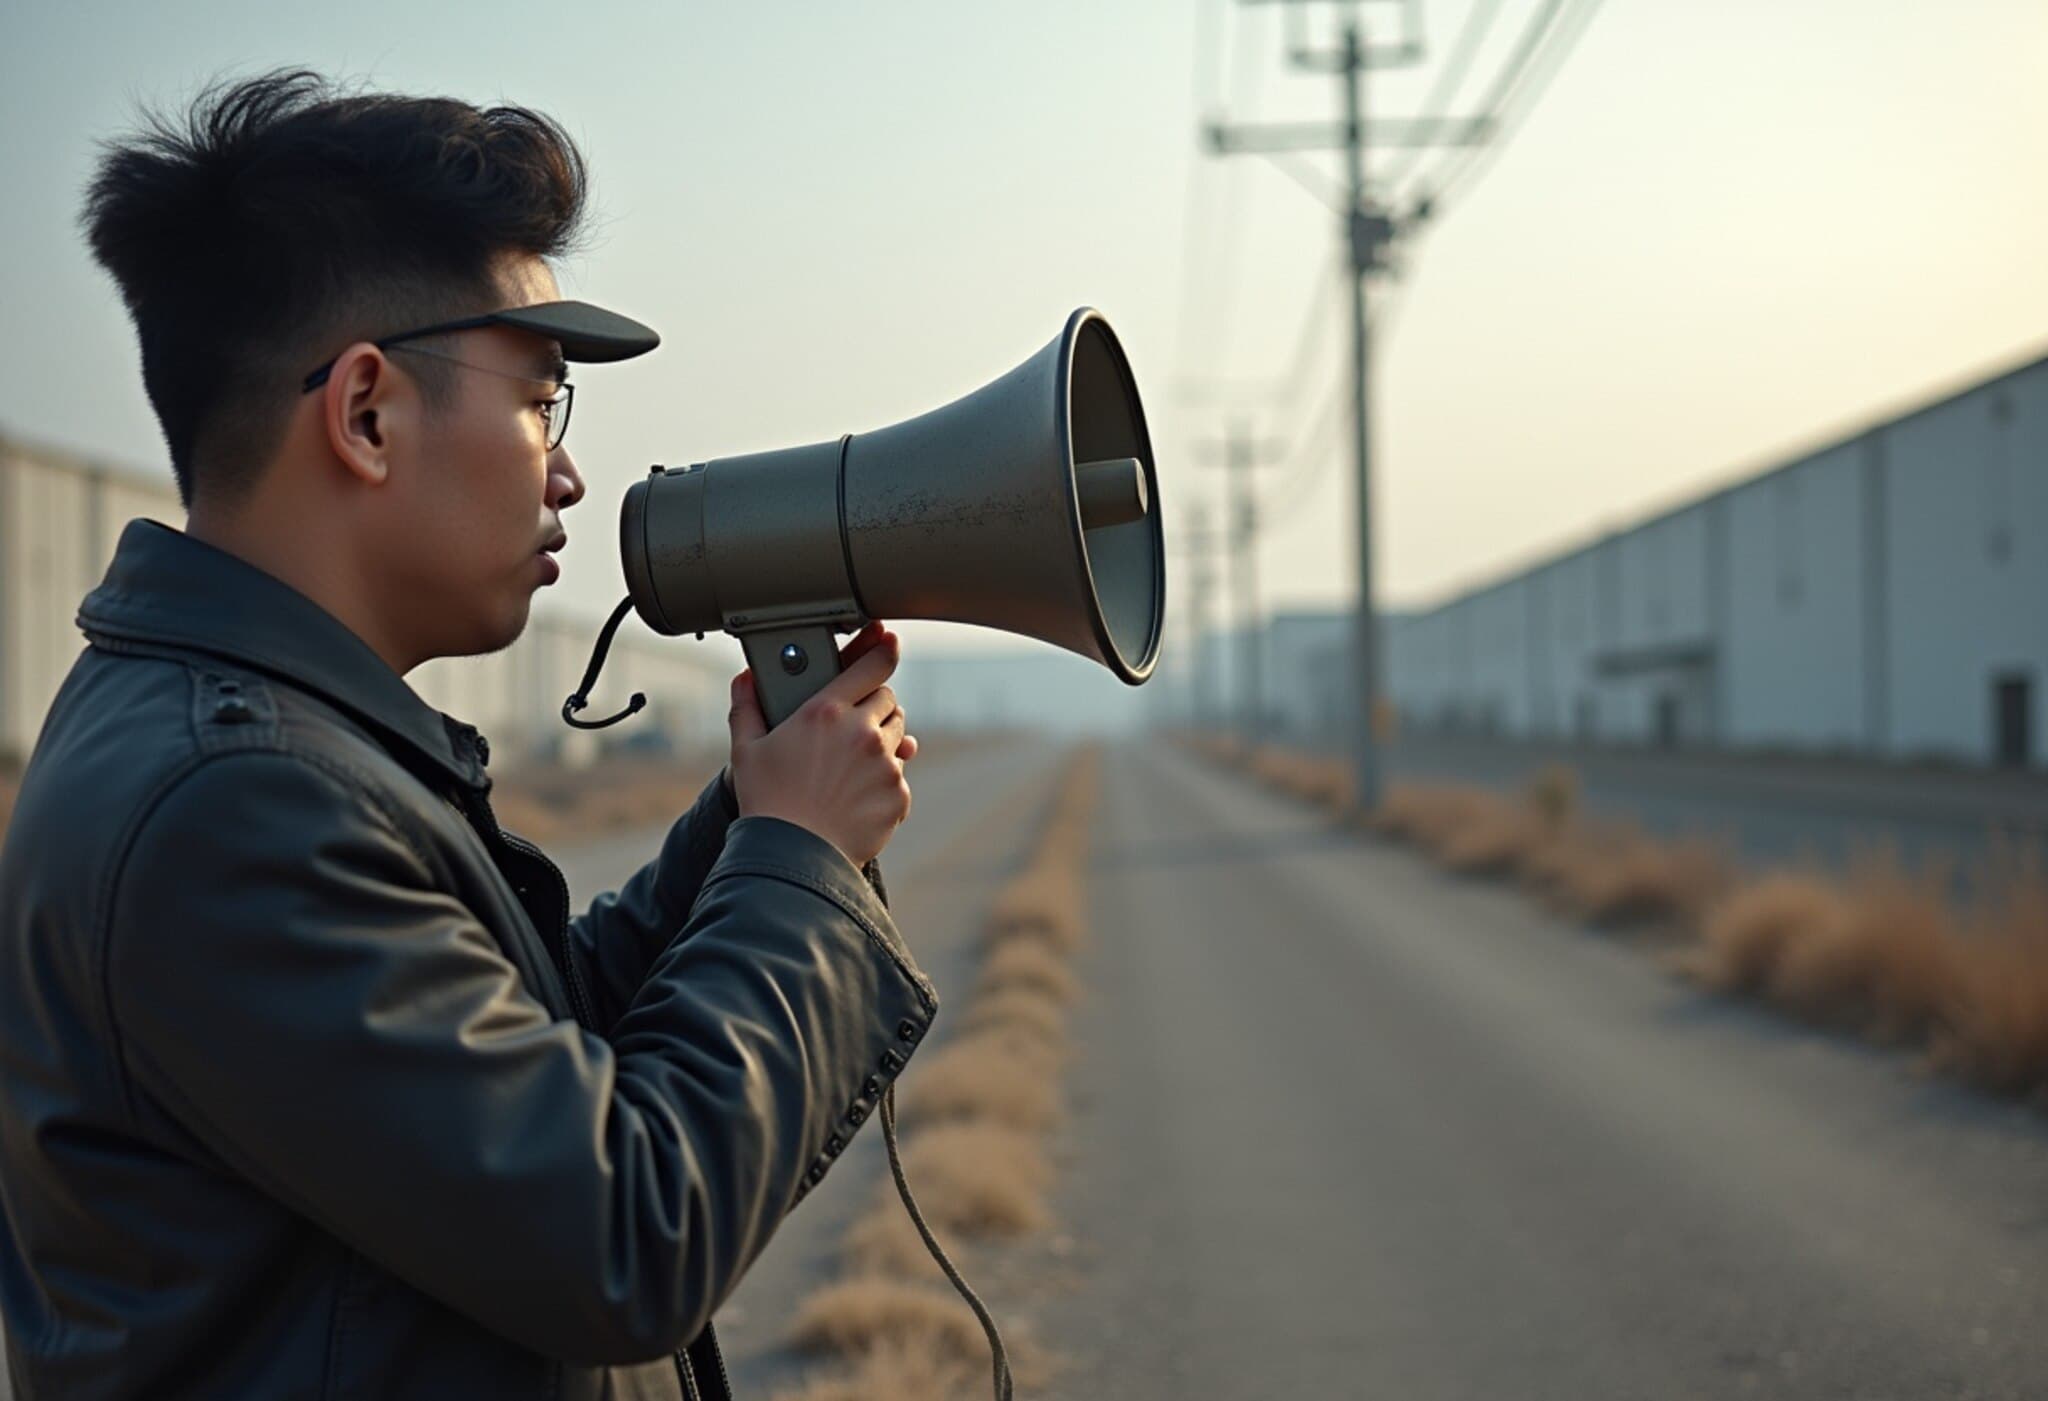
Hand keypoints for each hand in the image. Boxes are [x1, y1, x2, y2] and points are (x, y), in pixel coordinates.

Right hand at [727, 622, 915, 866]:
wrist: (793, 858)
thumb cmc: (767, 802)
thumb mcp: (747, 751)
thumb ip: (747, 708)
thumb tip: (745, 678)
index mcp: (826, 712)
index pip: (871, 667)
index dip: (883, 653)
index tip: (888, 644)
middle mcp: (862, 732)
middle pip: (888, 702)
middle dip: (875, 709)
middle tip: (853, 727)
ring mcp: (884, 764)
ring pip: (899, 739)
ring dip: (883, 744)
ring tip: (851, 766)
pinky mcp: (898, 794)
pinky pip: (900, 778)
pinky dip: (885, 783)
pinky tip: (857, 797)